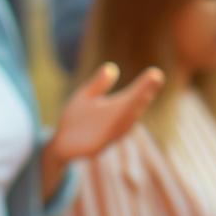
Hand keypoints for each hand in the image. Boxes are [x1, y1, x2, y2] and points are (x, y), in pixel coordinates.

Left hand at [49, 63, 164, 161]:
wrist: (59, 145)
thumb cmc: (75, 121)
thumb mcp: (85, 97)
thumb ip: (98, 84)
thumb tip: (112, 67)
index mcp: (116, 109)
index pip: (134, 96)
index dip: (145, 85)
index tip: (156, 73)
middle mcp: (116, 123)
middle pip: (134, 106)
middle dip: (145, 92)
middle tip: (156, 77)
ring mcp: (107, 136)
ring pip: (124, 122)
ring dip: (133, 108)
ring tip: (142, 94)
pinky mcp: (94, 147)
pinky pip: (106, 138)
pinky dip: (115, 129)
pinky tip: (122, 116)